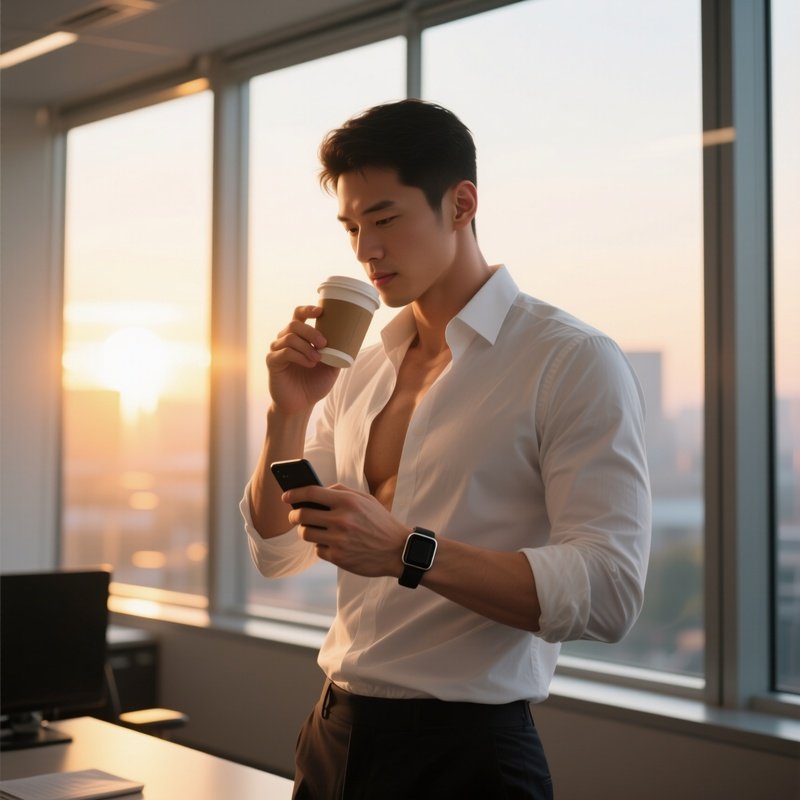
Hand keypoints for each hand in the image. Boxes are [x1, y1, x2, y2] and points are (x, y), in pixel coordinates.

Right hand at [266, 305, 339, 415]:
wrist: (301, 405)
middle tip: (324, 343)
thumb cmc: (314, 384)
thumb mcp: (331, 367)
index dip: (307, 309)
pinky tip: (309, 363)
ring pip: (289, 338)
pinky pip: (284, 352)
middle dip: (310, 331)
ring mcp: (277, 350)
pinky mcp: (272, 362)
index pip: (298, 315)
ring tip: (318, 359)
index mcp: (299, 337)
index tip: (321, 311)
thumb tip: (353, 339)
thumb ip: (337, 352)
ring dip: (306, 347)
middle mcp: (285, 340)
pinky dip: (299, 356)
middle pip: (294, 324)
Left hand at [283, 484, 408, 577]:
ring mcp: (339, 540)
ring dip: (305, 531)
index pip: (311, 493)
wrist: (398, 551)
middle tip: (294, 516)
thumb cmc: (380, 522)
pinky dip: (321, 546)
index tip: (286, 496)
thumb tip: (317, 491)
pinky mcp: (338, 557)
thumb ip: (342, 492)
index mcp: (348, 501)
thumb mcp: (365, 500)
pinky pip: (317, 550)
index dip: (294, 493)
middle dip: (294, 515)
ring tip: (313, 529)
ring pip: (306, 534)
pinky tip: (331, 543)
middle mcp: (341, 520)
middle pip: (302, 515)